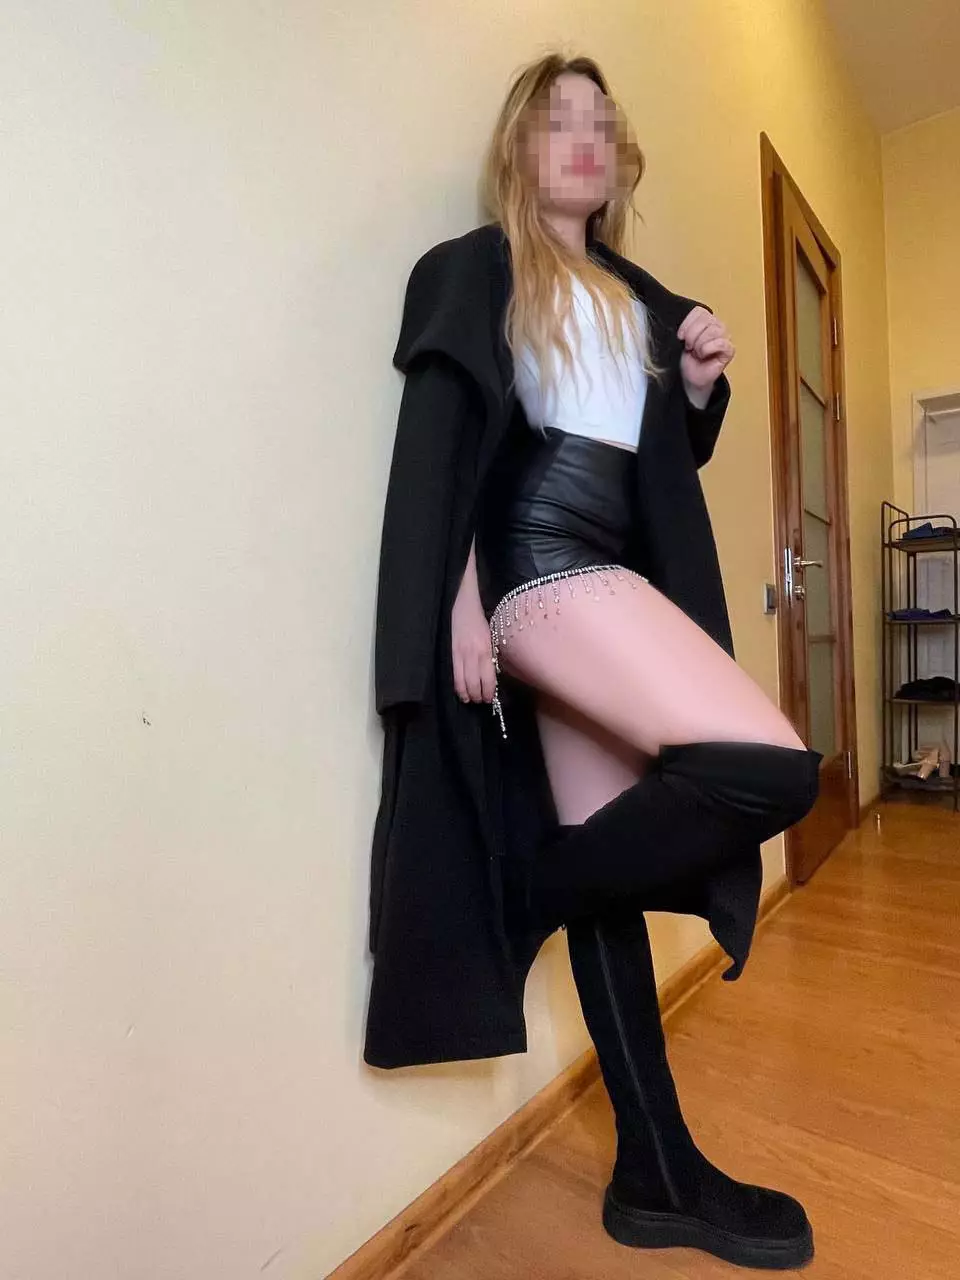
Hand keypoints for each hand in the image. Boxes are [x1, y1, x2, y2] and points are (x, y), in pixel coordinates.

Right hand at [451, 570, 496, 704]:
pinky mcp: (449, 653)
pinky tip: (460, 691)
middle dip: (478, 697)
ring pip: (462, 684)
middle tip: (480, 701)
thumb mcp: (491, 637)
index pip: (488, 680)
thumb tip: (491, 675)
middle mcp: (473, 655)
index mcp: (486, 650)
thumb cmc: (479, 620)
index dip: (489, 694)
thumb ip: (490, 656)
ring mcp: (459, 654)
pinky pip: (453, 675)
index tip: (489, 699)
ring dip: (467, 695)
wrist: (462, 603)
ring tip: (470, 699)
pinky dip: (457, 687)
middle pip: (475, 685)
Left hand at [678, 306, 734, 404]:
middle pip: (705, 320)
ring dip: (699, 344)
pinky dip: (707, 349)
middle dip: (692, 335)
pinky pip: (720, 343)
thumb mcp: (683, 339)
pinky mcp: (729, 350)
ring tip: (696, 352)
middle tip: (689, 347)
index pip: (699, 311)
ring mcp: (726, 337)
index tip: (680, 337)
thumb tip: (681, 323)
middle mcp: (718, 326)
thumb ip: (685, 327)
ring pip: (713, 331)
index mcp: (707, 320)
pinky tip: (703, 355)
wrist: (691, 377)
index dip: (687, 324)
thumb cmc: (688, 358)